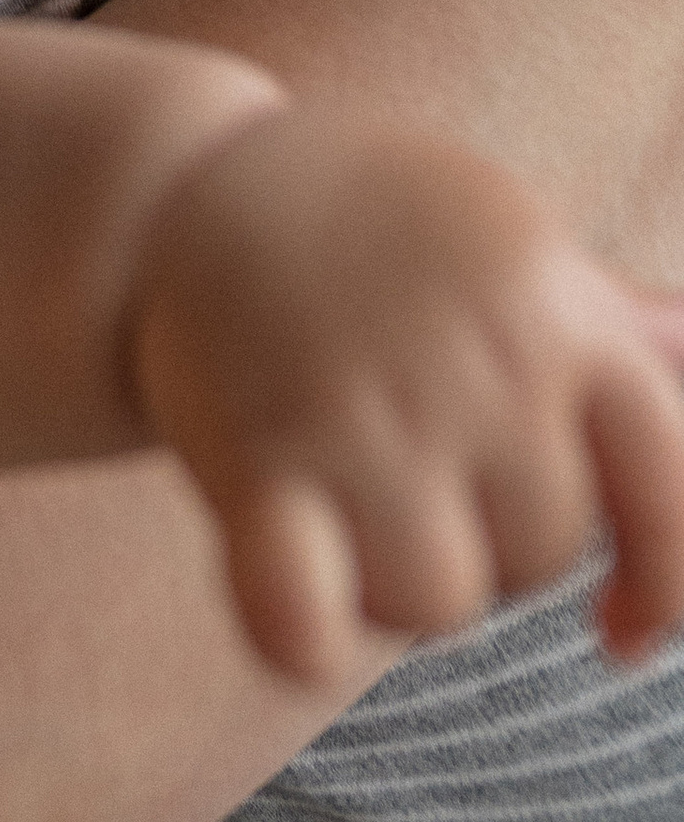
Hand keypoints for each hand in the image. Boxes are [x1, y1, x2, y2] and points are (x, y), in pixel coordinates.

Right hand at [124, 107, 683, 686]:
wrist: (185, 188)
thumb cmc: (370, 226)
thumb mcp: (510, 240)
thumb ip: (617, 320)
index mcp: (555, 306)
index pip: (669, 484)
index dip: (663, 579)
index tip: (622, 629)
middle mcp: (478, 362)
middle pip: (541, 555)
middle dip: (486, 539)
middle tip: (405, 455)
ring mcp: (368, 411)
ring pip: (437, 599)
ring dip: (392, 578)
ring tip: (342, 487)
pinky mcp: (261, 459)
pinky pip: (305, 610)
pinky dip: (303, 633)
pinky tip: (298, 600)